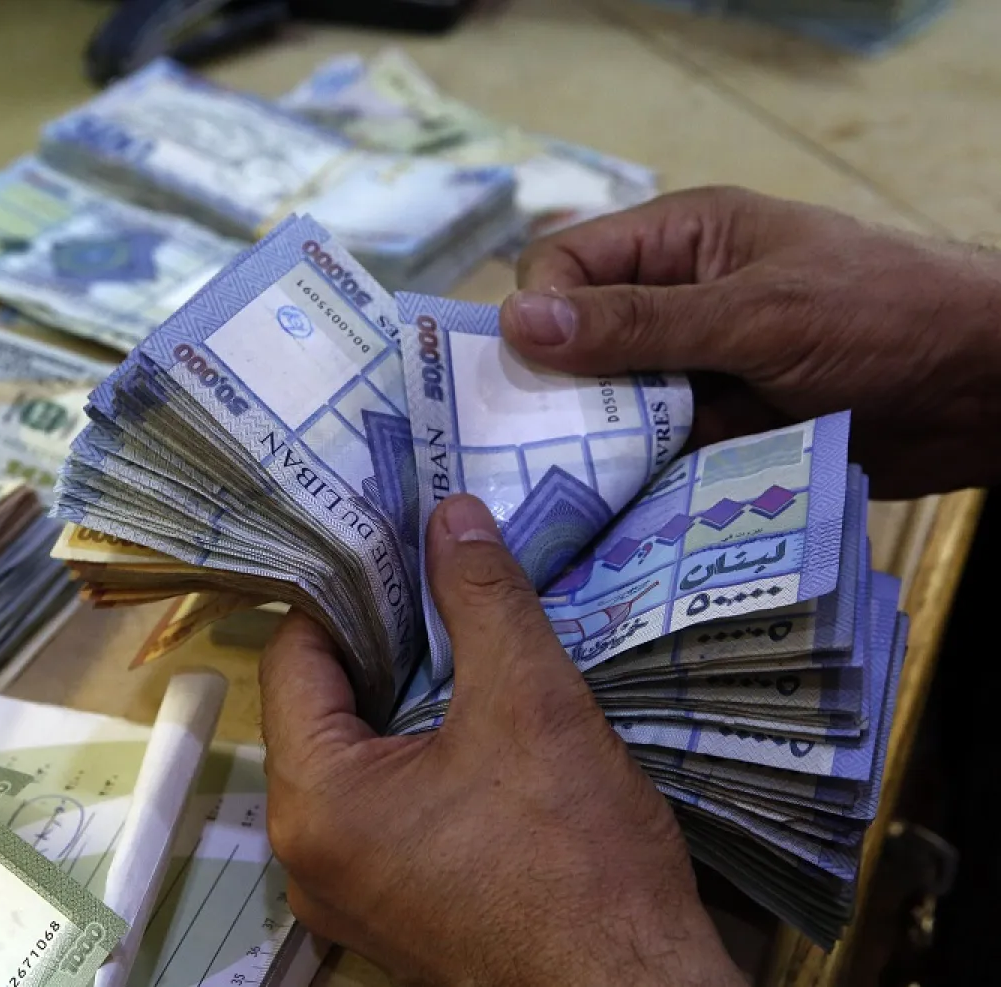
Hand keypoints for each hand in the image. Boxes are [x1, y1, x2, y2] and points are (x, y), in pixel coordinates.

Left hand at [259, 494, 744, 986]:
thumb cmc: (575, 862)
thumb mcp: (530, 703)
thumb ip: (482, 598)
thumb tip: (452, 514)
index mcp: (313, 800)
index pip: (295, 655)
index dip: (347, 590)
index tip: (400, 546)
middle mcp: (308, 851)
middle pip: (324, 706)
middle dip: (386, 641)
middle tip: (442, 582)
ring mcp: (350, 890)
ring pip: (361, 757)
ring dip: (411, 698)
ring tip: (470, 639)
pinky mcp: (398, 908)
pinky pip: (390, 807)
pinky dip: (426, 756)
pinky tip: (483, 722)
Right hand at [499, 186, 1000, 497]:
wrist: (987, 390)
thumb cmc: (883, 316)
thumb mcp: (755, 313)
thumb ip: (638, 323)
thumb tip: (519, 321)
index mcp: (679, 242)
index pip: (565, 265)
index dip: (538, 314)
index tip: (526, 376)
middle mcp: (676, 303)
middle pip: (576, 343)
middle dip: (555, 390)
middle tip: (535, 448)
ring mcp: (696, 371)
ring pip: (609, 407)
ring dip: (596, 444)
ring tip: (572, 490)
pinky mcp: (717, 432)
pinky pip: (653, 455)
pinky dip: (637, 480)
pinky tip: (616, 510)